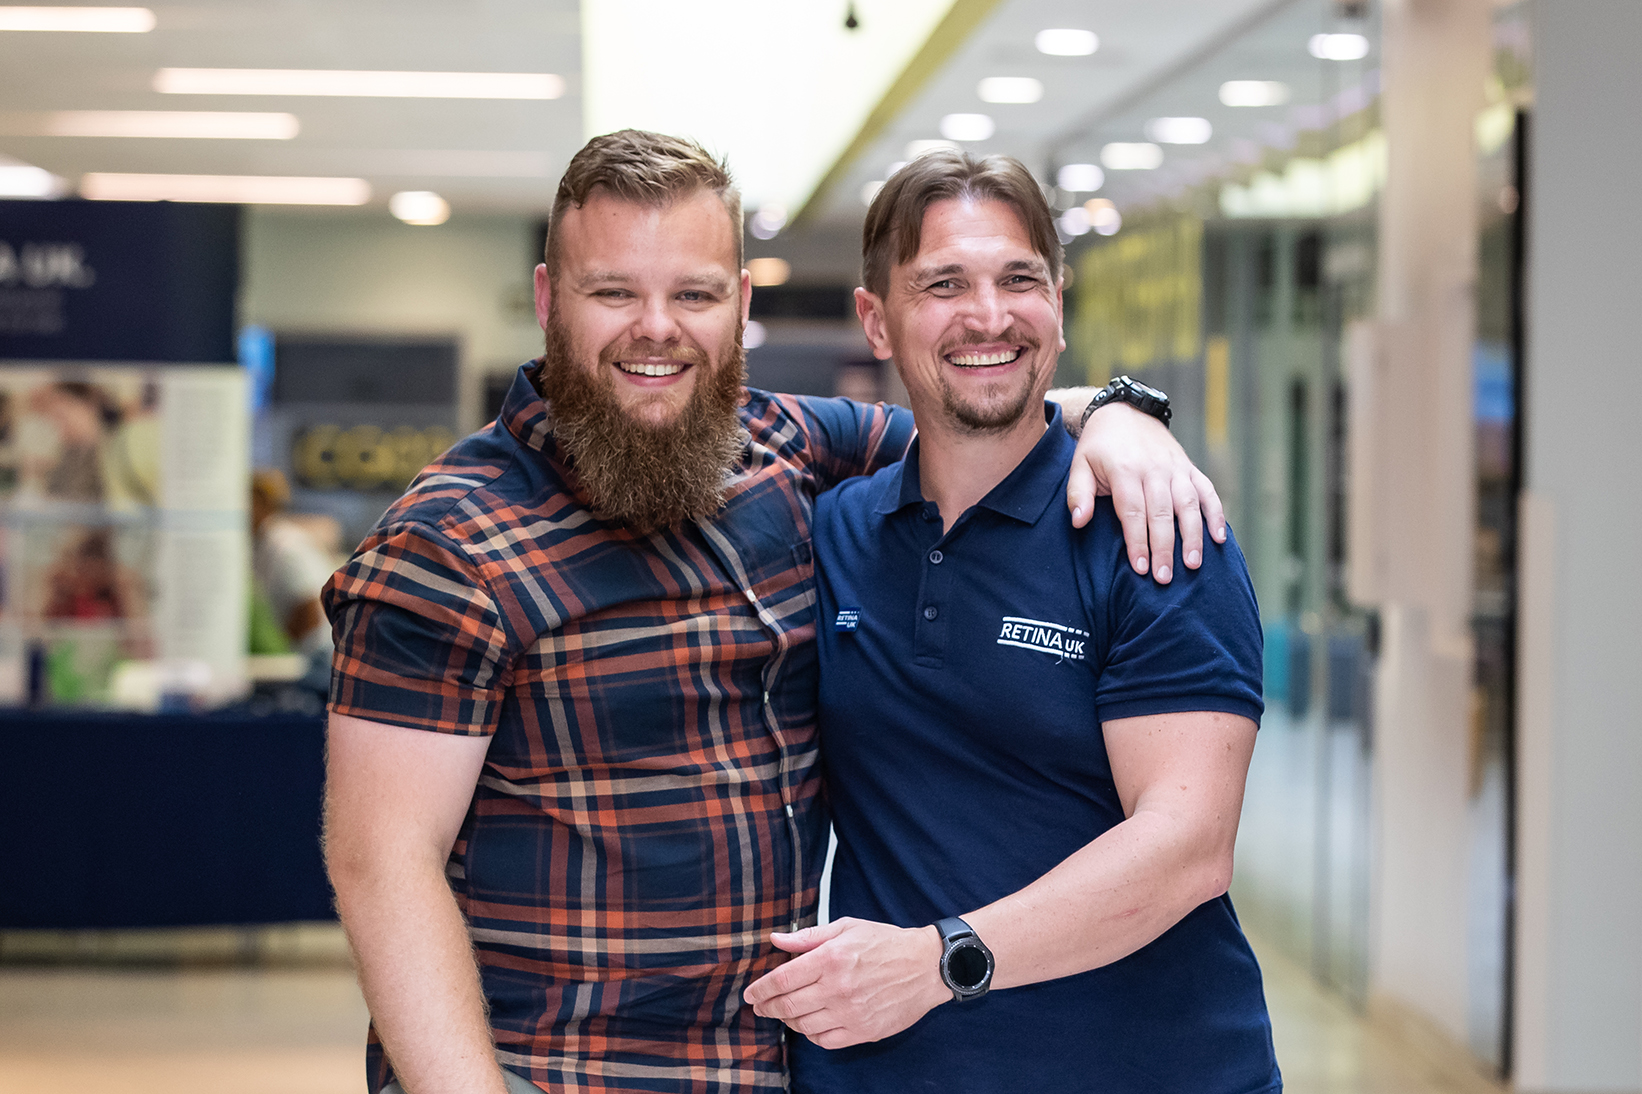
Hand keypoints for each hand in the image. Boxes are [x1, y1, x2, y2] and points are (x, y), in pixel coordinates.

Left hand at [742, 918, 948, 1049]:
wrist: (926, 966)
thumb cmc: (886, 943)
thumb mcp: (847, 927)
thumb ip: (809, 936)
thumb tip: (776, 939)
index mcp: (830, 959)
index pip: (782, 979)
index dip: (760, 989)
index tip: (750, 994)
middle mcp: (837, 988)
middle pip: (787, 1005)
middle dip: (768, 1007)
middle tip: (761, 1007)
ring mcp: (850, 1013)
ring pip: (803, 1026)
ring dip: (789, 1021)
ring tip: (787, 1013)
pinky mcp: (863, 1032)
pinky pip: (825, 1040)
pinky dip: (812, 1035)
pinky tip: (811, 1024)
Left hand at [1068, 402, 1224, 582]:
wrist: (1124, 412)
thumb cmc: (1098, 447)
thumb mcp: (1079, 465)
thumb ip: (1078, 494)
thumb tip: (1079, 521)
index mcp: (1125, 470)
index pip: (1133, 512)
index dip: (1137, 542)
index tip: (1139, 568)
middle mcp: (1154, 469)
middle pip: (1162, 514)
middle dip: (1164, 548)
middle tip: (1164, 578)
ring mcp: (1175, 468)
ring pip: (1188, 505)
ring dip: (1192, 536)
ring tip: (1192, 564)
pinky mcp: (1189, 468)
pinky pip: (1207, 491)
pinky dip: (1215, 513)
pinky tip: (1219, 538)